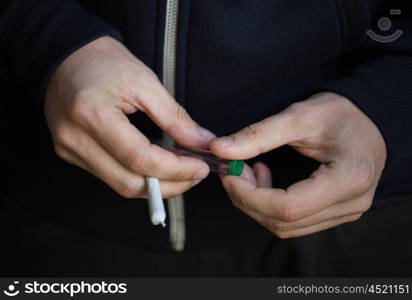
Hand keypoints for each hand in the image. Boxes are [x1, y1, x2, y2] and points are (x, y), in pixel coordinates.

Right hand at [45, 36, 214, 198]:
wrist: (68, 55)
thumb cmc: (105, 62)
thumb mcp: (145, 82)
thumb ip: (175, 118)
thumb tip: (202, 142)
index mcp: (92, 114)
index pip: (139, 159)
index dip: (175, 170)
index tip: (199, 168)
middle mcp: (74, 138)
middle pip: (128, 183)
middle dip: (169, 185)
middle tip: (194, 175)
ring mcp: (69, 149)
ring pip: (120, 186)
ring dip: (155, 186)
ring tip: (180, 172)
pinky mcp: (71, 154)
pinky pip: (111, 177)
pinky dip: (139, 177)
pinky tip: (157, 168)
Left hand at [210, 93, 386, 237]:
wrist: (369, 119)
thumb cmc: (340, 113)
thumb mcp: (299, 116)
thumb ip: (258, 134)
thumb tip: (220, 149)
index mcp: (347, 180)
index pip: (288, 207)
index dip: (250, 196)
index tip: (229, 174)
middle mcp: (351, 204)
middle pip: (284, 222)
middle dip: (248, 199)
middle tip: (234, 170)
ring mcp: (345, 212)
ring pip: (286, 226)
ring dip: (257, 204)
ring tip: (249, 171)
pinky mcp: (336, 212)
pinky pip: (295, 221)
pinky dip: (270, 205)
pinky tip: (264, 180)